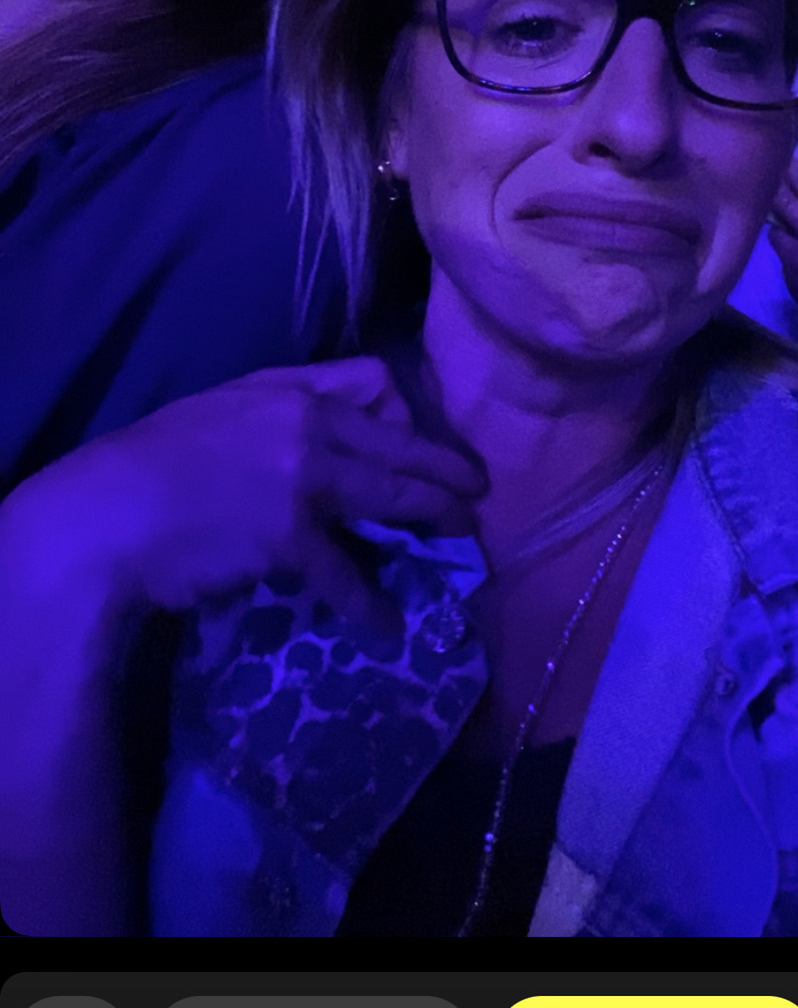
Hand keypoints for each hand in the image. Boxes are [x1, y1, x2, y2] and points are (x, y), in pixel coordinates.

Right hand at [23, 356, 485, 638]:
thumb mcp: (218, 410)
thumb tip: (320, 427)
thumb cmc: (152, 462)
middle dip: (446, 470)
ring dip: (434, 519)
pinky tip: (387, 624)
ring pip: (391, 496)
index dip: (409, 414)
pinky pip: (346, 572)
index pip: (374, 383)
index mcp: (287, 390)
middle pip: (399, 445)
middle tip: (476, 492)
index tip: (421, 440)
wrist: (112, 513)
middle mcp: (306, 426)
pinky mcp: (290, 536)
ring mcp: (303, 480)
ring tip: (461, 540)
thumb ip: (274, 408)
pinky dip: (369, 602)